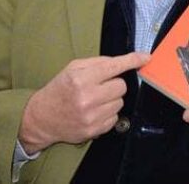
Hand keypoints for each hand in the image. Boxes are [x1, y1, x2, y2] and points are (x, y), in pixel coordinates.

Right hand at [19, 52, 149, 152]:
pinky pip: (115, 118)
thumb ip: (97, 63)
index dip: (132, 60)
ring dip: (112, 99)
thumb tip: (122, 61)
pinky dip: (108, 113)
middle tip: (100, 86)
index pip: (114, 66)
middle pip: (121, 86)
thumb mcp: (73, 68)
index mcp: (81, 78)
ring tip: (95, 100)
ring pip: (120, 102)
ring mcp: (91, 116)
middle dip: (115, 84)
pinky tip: (94, 111)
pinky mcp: (94, 130)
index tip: (146, 57)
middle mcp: (87, 97)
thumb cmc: (60, 89)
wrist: (42, 117)